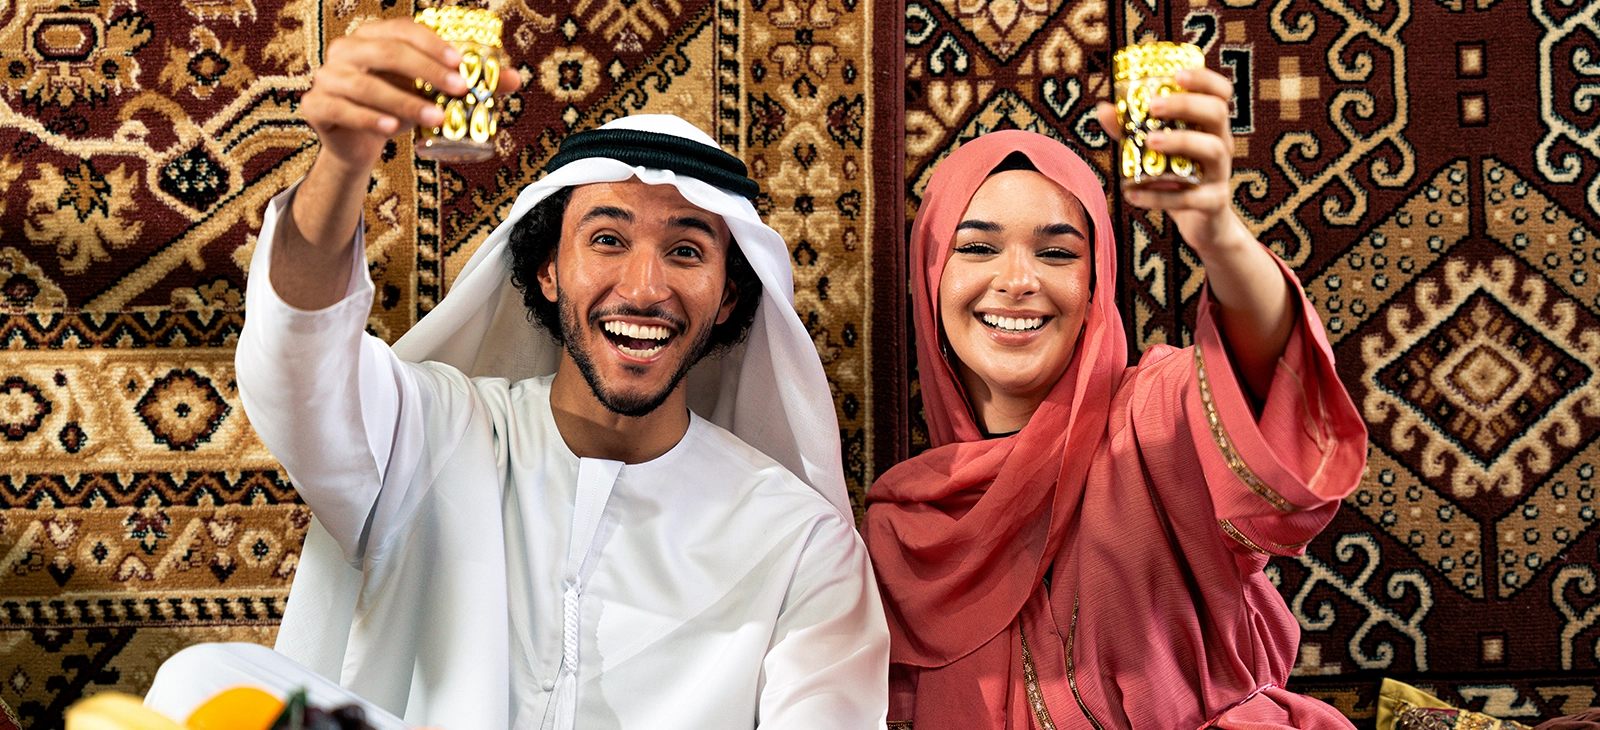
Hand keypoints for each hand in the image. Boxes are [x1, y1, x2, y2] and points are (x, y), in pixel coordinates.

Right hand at [302, 17, 522, 172]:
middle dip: (426, 71)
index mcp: (373, 37)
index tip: (461, 65)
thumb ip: (467, 84)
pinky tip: (395, 128)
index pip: (403, 29)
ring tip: (436, 116)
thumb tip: (515, 79)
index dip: (433, 44)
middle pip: (386, 52)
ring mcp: (326, 76)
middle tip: (459, 90)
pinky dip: (370, 118)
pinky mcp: (314, 106)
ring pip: (365, 84)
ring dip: (405, 100)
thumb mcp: (431, 94)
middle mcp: (346, 50)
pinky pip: (342, 109)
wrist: (359, 143)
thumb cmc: (396, 107)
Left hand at [1095, 66, 1251, 255]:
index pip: (1220, 93)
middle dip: (1185, 104)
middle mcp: (1221, 144)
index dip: (1203, 79)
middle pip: (1216, 113)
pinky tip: (1133, 193)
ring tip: (1149, 141)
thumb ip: (1132, 130)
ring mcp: (1220, 174)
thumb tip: (1104, 108)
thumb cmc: (1177, 178)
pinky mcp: (1213, 203)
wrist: (1201, 223)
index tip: (1176, 74)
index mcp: (1210, 127)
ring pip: (1211, 149)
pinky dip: (1159, 196)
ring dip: (1180, 141)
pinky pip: (1190, 198)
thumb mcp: (1155, 152)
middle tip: (1152, 106)